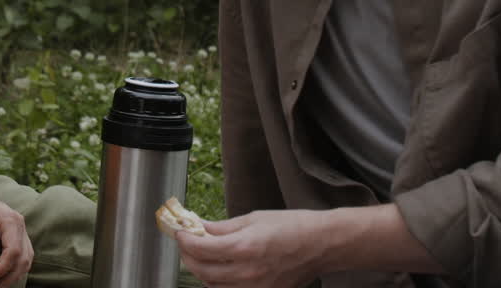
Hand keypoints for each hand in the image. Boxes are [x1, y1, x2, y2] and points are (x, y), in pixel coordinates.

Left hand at [0, 179, 33, 287]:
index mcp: (10, 219)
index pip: (12, 252)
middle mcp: (19, 225)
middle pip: (22, 259)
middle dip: (4, 278)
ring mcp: (20, 230)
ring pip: (25, 261)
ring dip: (10, 277)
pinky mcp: (16, 236)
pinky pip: (22, 257)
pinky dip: (14, 270)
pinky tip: (0, 279)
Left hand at [175, 210, 326, 287]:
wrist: (321, 245)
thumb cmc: (291, 227)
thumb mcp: (253, 219)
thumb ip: (221, 227)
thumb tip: (198, 227)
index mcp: (245, 248)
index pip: (200, 248)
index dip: (184, 239)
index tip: (179, 231)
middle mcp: (247, 273)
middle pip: (201, 270)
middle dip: (187, 255)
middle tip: (186, 242)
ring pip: (212, 286)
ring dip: (201, 270)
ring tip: (201, 255)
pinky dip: (217, 283)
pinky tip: (218, 270)